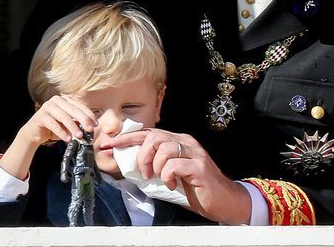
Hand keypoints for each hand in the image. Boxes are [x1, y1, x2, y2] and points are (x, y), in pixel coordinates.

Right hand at [21, 94, 97, 146]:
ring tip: (79, 136)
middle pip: (73, 110)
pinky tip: (67, 139)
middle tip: (90, 129)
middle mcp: (56, 100)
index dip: (89, 115)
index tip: (96, 124)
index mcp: (65, 99)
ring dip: (73, 127)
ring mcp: (47, 106)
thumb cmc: (53, 128)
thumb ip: (78, 122)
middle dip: (84, 120)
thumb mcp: (68, 124)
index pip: (80, 106)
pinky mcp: (40, 116)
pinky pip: (53, 124)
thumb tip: (92, 125)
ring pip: (64, 116)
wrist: (34, 133)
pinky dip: (61, 132)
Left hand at [104, 128, 251, 224]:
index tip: (110, 144)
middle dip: (141, 156)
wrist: (223, 200)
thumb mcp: (172, 173)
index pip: (149, 133)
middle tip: (144, 173)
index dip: (128, 137)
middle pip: (154, 136)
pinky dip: (167, 176)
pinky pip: (174, 165)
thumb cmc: (196, 188)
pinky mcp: (198, 167)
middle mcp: (186, 143)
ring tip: (159, 179)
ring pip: (163, 148)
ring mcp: (194, 153)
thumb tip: (130, 164)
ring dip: (155, 166)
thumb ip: (157, 164)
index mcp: (179, 142)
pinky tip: (172, 183)